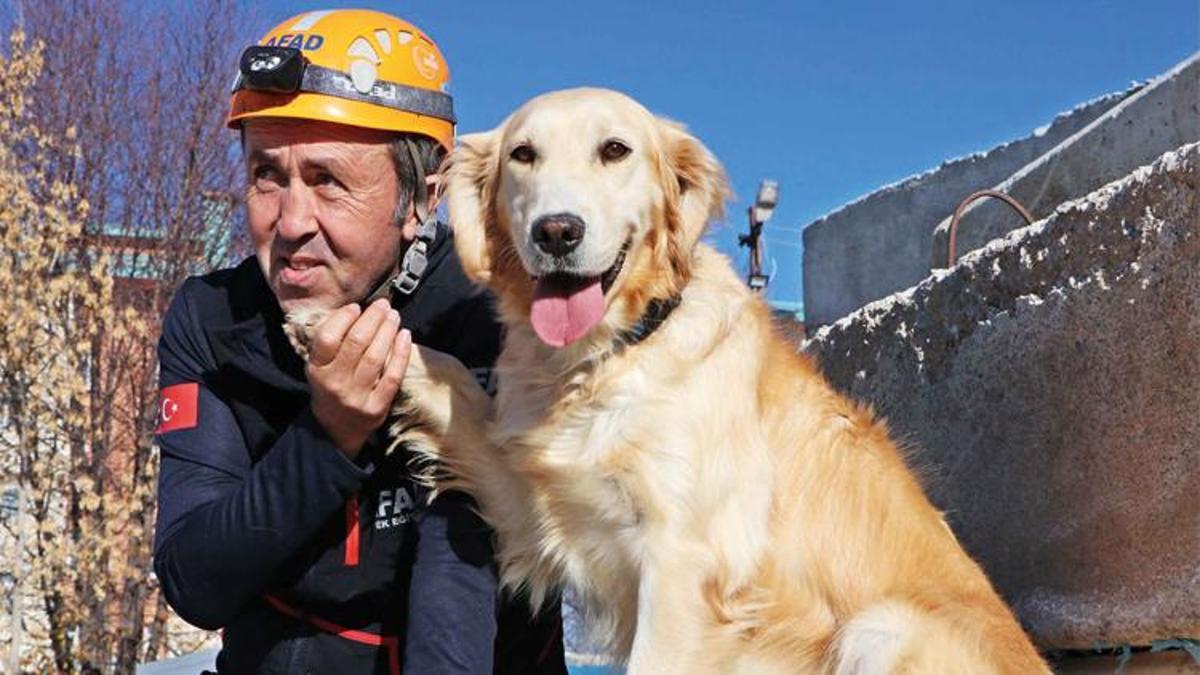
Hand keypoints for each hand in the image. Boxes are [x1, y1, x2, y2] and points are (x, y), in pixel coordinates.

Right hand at [307, 298, 412, 457]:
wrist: (337, 429)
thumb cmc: (330, 386)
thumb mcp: (320, 366)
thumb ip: (331, 341)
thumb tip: (355, 310)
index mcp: (317, 370)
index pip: (328, 338)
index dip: (343, 318)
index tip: (356, 307)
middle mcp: (335, 383)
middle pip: (356, 343)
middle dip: (372, 318)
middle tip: (383, 305)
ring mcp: (357, 396)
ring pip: (376, 357)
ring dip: (387, 331)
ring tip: (394, 316)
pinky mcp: (377, 407)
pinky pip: (392, 375)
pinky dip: (401, 353)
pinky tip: (405, 336)